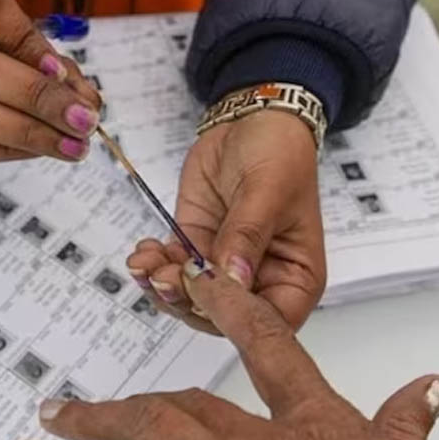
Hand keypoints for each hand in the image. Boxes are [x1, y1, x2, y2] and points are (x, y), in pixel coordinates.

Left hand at [16, 264, 438, 439]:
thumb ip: (408, 431)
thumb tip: (426, 391)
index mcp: (327, 427)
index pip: (270, 346)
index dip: (231, 308)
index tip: (204, 283)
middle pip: (187, 403)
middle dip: (134, 400)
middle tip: (93, 398)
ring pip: (150, 436)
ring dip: (93, 423)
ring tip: (54, 418)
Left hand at [126, 108, 324, 333]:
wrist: (251, 118)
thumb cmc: (280, 152)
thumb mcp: (267, 192)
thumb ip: (246, 237)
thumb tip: (232, 278)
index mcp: (295, 277)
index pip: (268, 321)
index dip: (236, 319)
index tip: (206, 297)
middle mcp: (260, 279)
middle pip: (221, 316)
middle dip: (187, 301)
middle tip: (164, 278)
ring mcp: (224, 265)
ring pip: (189, 297)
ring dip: (162, 285)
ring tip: (146, 263)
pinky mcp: (196, 246)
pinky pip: (172, 270)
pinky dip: (153, 266)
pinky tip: (143, 252)